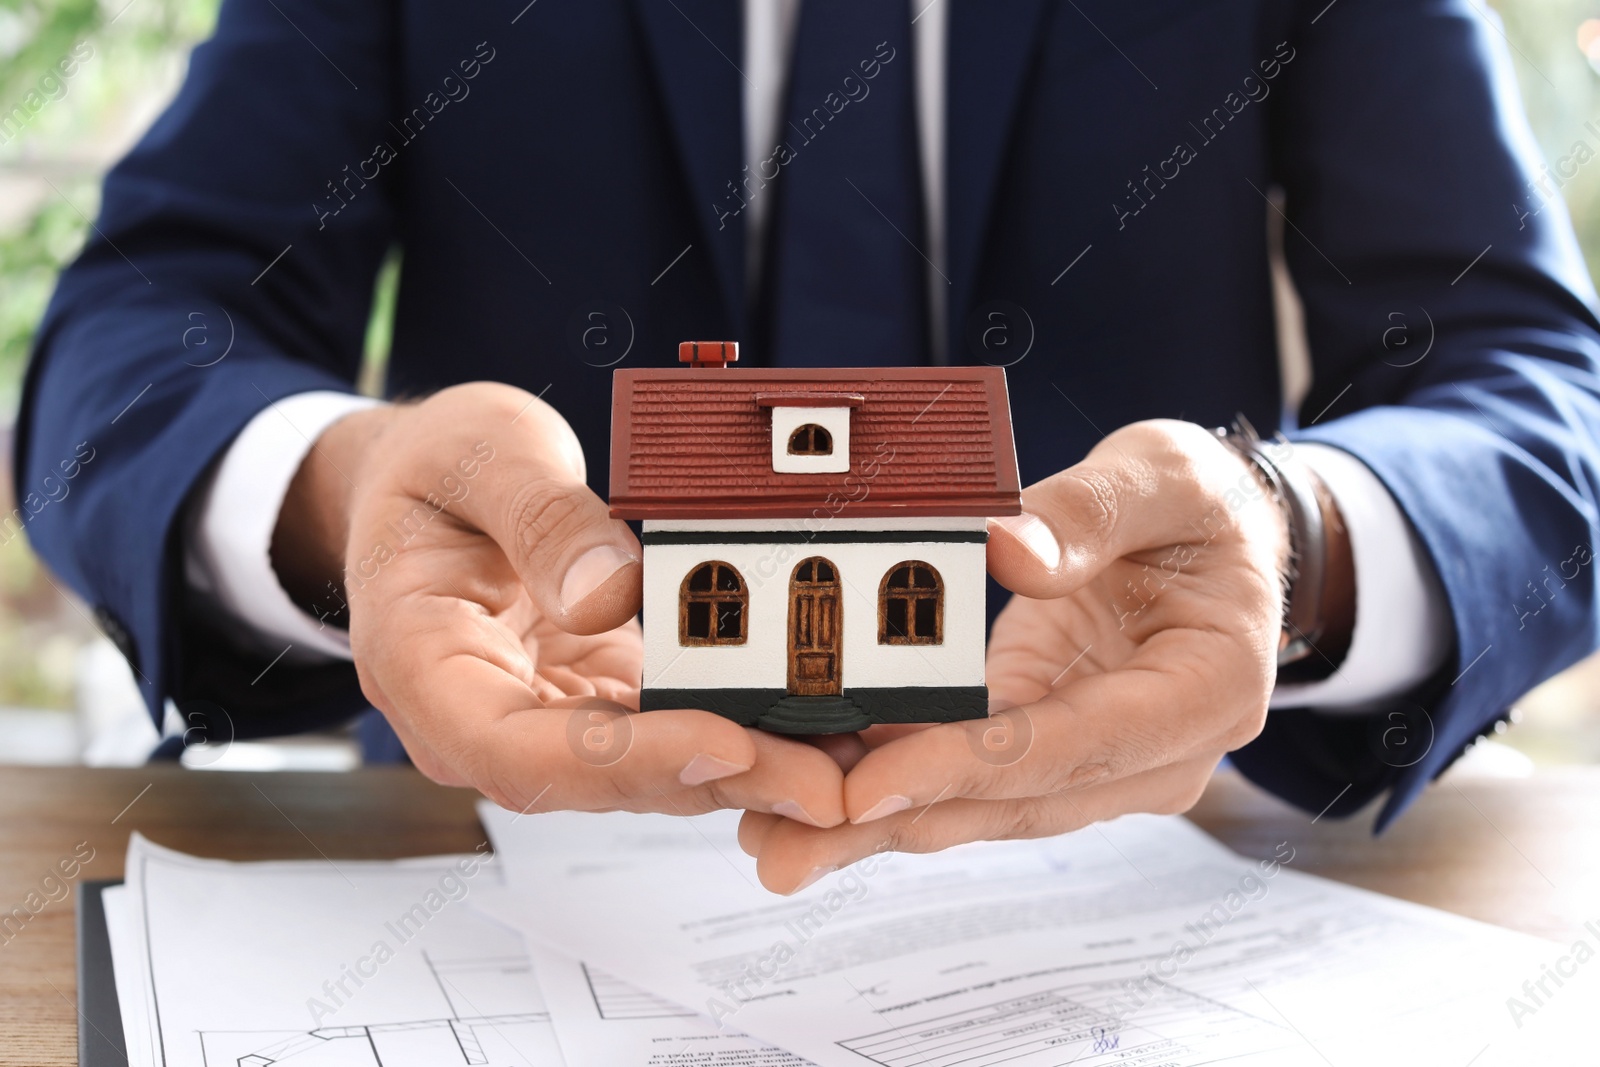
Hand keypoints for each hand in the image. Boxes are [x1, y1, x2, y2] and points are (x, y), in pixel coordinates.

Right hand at [271, 383, 845, 824]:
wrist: (429, 486)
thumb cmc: (435, 469)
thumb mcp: (478, 454)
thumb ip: (539, 516)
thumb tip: (607, 591)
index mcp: (420, 666)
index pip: (516, 751)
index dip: (625, 760)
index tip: (723, 742)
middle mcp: (482, 719)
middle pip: (601, 780)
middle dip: (718, 779)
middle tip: (825, 779)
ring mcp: (544, 720)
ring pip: (648, 772)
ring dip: (748, 772)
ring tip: (846, 761)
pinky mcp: (596, 706)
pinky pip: (670, 732)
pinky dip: (743, 732)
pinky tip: (815, 726)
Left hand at [738, 420, 1290, 891]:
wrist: (1220, 540)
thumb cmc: (1202, 507)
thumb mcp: (1165, 477)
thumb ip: (1091, 513)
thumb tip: (1003, 547)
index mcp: (1206, 690)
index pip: (1074, 745)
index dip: (968, 767)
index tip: (871, 787)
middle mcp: (1154, 750)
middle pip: (1011, 799)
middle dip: (893, 823)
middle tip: (786, 845)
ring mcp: (1097, 760)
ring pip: (977, 802)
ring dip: (874, 823)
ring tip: (770, 837)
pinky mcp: (1044, 744)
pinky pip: (962, 771)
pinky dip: (888, 781)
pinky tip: (806, 793)